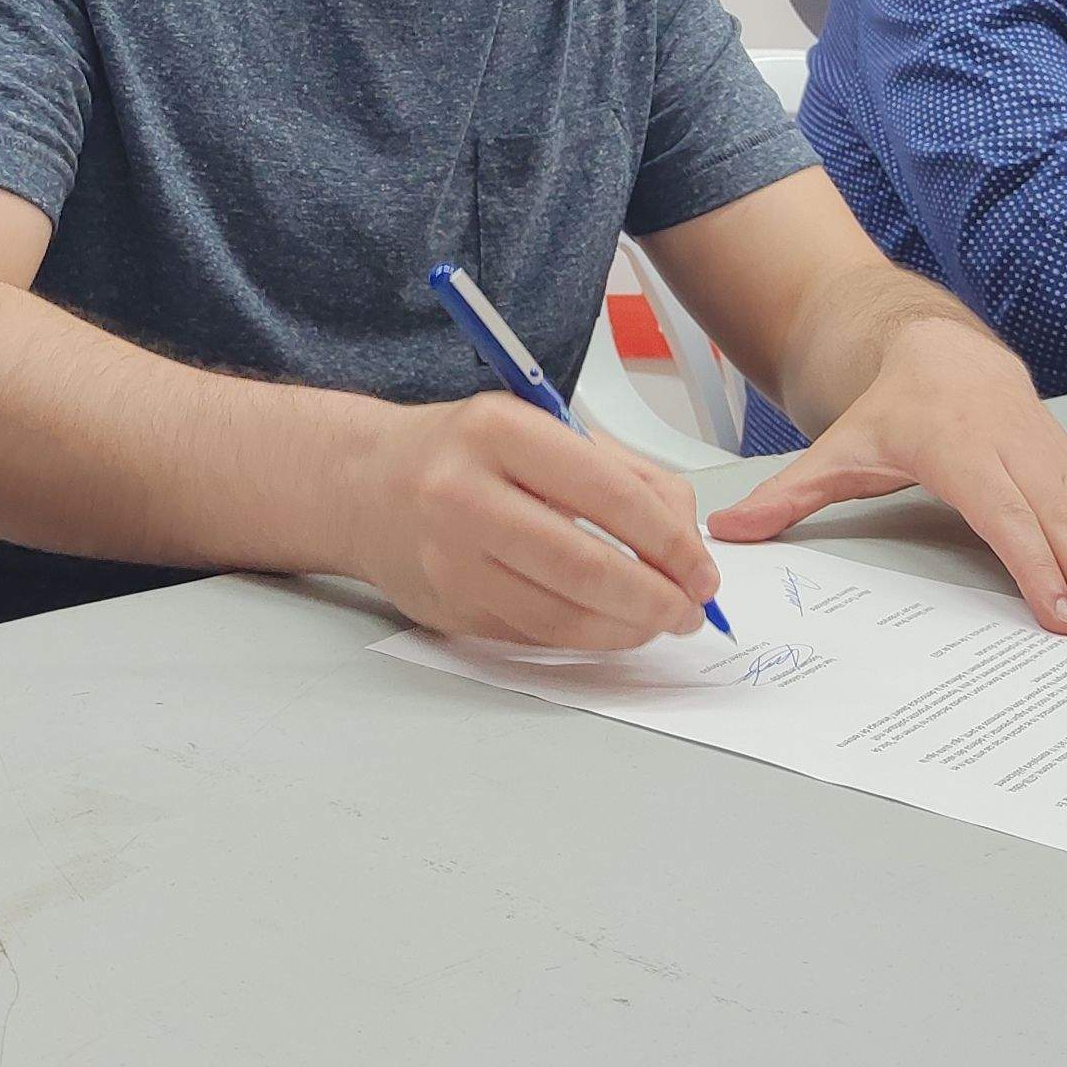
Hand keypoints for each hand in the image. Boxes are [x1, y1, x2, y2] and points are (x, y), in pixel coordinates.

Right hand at [344, 393, 720, 649]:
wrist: (364, 485)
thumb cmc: (464, 453)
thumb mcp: (543, 429)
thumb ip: (625, 473)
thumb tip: (687, 539)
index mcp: (499, 431)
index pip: (609, 494)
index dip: (670, 542)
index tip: (702, 569)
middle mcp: (464, 493)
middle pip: (585, 566)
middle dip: (656, 599)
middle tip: (690, 611)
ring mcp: (449, 558)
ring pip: (560, 615)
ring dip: (626, 629)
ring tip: (658, 622)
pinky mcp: (446, 608)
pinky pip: (533, 635)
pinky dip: (583, 637)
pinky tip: (608, 626)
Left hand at [705, 318, 1066, 643]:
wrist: (942, 349)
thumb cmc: (892, 408)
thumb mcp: (836, 447)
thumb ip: (788, 495)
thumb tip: (730, 530)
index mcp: (960, 448)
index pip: (1004, 514)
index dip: (1034, 566)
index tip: (1059, 615)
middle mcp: (1014, 450)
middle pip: (1062, 523)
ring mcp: (1049, 456)